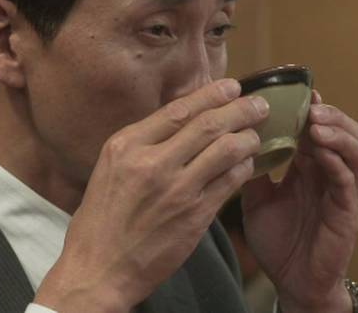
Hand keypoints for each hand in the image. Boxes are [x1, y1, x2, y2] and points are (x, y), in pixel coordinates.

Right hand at [34, 79, 267, 312]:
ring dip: (247, 138)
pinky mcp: (194, 216)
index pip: (177, 110)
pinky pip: (229, 182)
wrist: (98, 269)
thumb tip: (183, 119)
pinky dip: (243, 168)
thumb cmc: (102, 219)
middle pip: (207, 124)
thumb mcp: (111, 169)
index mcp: (126, 146)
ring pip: (225, 150)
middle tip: (258, 104)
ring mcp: (175, 190)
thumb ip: (143, 144)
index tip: (231, 87)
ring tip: (256, 134)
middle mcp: (151, 163)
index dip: (210, 95)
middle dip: (239, 110)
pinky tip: (248, 164)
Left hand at [241, 90, 357, 312]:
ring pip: (353, 148)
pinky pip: (347, 177)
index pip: (313, 126)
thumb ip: (253, 170)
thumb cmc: (278, 240)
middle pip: (340, 129)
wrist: (292, 282)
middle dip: (327, 111)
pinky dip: (337, 158)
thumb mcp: (256, 198)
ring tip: (316, 121)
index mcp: (307, 166)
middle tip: (309, 103)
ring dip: (337, 130)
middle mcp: (327, 172)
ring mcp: (341, 189)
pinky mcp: (347, 209)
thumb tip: (236, 137)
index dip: (307, 106)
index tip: (293, 87)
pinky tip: (320, 149)